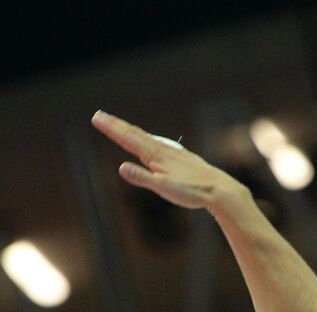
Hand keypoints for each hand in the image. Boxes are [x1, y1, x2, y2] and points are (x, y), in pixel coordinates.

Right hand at [91, 110, 248, 212]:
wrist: (219, 189)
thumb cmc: (191, 192)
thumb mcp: (164, 189)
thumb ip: (142, 178)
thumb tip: (121, 167)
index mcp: (156, 156)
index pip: (128, 139)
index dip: (111, 128)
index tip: (96, 117)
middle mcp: (163, 150)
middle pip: (135, 134)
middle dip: (116, 126)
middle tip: (99, 115)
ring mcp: (173, 153)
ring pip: (147, 138)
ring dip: (131, 132)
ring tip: (119, 126)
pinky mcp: (182, 158)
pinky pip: (160, 144)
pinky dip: (149, 139)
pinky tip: (153, 142)